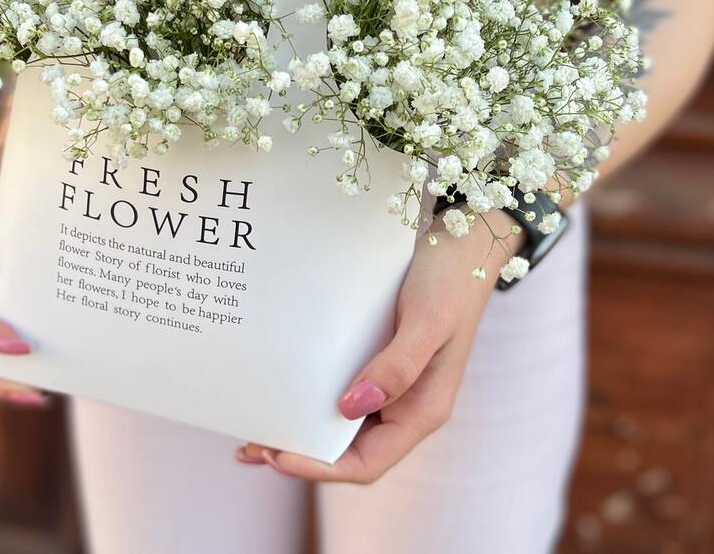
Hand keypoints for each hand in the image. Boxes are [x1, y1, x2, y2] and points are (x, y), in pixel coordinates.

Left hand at [237, 209, 525, 480]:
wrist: (463, 245)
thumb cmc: (450, 281)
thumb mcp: (427, 321)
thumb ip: (396, 366)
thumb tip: (349, 407)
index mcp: (423, 410)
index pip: (366, 462)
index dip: (320, 467)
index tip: (276, 455)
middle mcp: (407, 406)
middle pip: (350, 452)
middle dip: (302, 455)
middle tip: (251, 445)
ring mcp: (394, 387)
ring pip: (344, 427)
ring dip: (303, 432)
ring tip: (258, 427)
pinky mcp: (381, 363)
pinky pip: (344, 394)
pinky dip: (313, 400)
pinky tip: (286, 389)